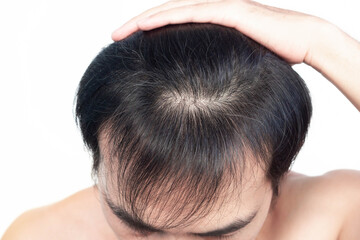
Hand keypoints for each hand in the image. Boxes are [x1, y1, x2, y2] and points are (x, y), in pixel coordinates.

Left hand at [111, 0, 326, 64]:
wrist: (304, 40)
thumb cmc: (275, 54)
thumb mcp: (239, 61)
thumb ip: (221, 67)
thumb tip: (207, 90)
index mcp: (212, 22)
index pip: (174, 23)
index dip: (150, 31)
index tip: (130, 44)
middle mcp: (212, 10)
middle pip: (166, 14)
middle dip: (137, 25)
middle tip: (114, 37)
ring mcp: (220, 8)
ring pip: (173, 11)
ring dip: (144, 20)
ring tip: (121, 33)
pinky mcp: (230, 12)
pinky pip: (191, 14)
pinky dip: (166, 18)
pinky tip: (146, 25)